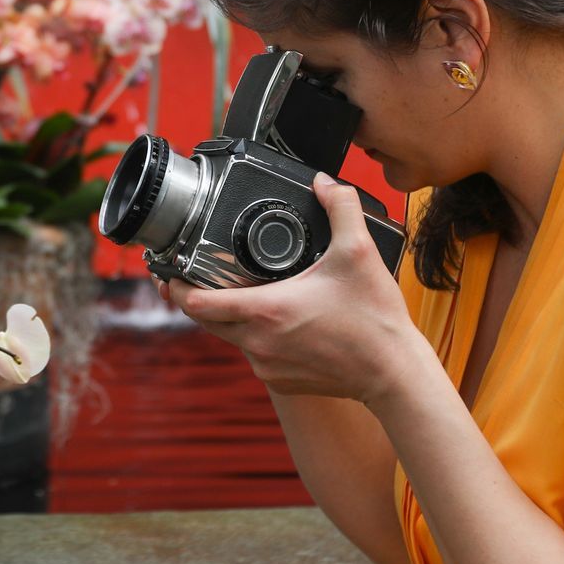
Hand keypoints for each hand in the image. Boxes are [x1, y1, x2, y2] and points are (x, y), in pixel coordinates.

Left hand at [165, 173, 433, 410]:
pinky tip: (273, 319)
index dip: (177, 286)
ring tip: (241, 291)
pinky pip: (253, 354)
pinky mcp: (280, 381)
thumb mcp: (358, 252)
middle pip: (204, 321)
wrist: (392, 373)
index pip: (196, 303)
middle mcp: (257, 343)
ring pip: (229, 338)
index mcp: (265, 310)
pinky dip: (254, 336)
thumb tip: (325, 182)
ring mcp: (266, 366)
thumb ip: (341, 207)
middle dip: (195, 297)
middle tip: (193, 275)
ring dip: (228, 316)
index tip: (171, 270)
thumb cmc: (374, 319)